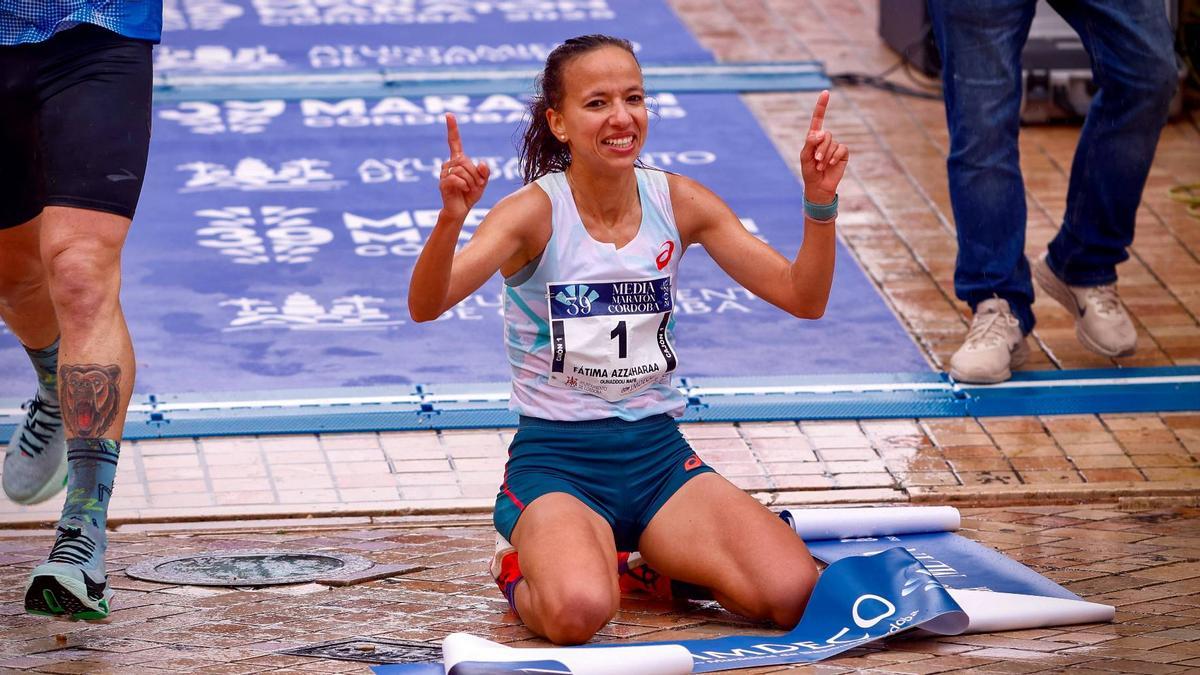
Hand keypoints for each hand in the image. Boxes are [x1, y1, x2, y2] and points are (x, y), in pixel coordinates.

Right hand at [439, 113, 490, 220]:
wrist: (460, 210)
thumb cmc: (470, 195)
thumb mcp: (482, 182)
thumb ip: (485, 172)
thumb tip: (482, 163)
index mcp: (458, 160)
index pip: (454, 142)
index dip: (452, 128)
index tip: (449, 114)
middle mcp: (449, 164)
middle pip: (465, 161)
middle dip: (475, 174)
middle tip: (476, 185)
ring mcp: (444, 173)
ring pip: (462, 170)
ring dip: (471, 181)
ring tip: (469, 189)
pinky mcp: (442, 183)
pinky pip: (456, 179)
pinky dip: (464, 185)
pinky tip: (463, 190)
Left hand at [799, 90, 848, 204]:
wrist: (818, 186)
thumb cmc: (809, 171)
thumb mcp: (805, 156)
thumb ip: (810, 143)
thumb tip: (820, 132)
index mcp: (814, 137)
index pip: (818, 119)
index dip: (822, 106)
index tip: (825, 92)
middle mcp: (826, 139)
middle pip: (825, 134)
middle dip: (820, 149)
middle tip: (816, 161)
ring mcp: (835, 145)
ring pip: (832, 143)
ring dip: (825, 156)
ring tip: (821, 166)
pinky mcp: (843, 153)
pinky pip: (841, 149)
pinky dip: (834, 157)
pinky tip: (830, 165)